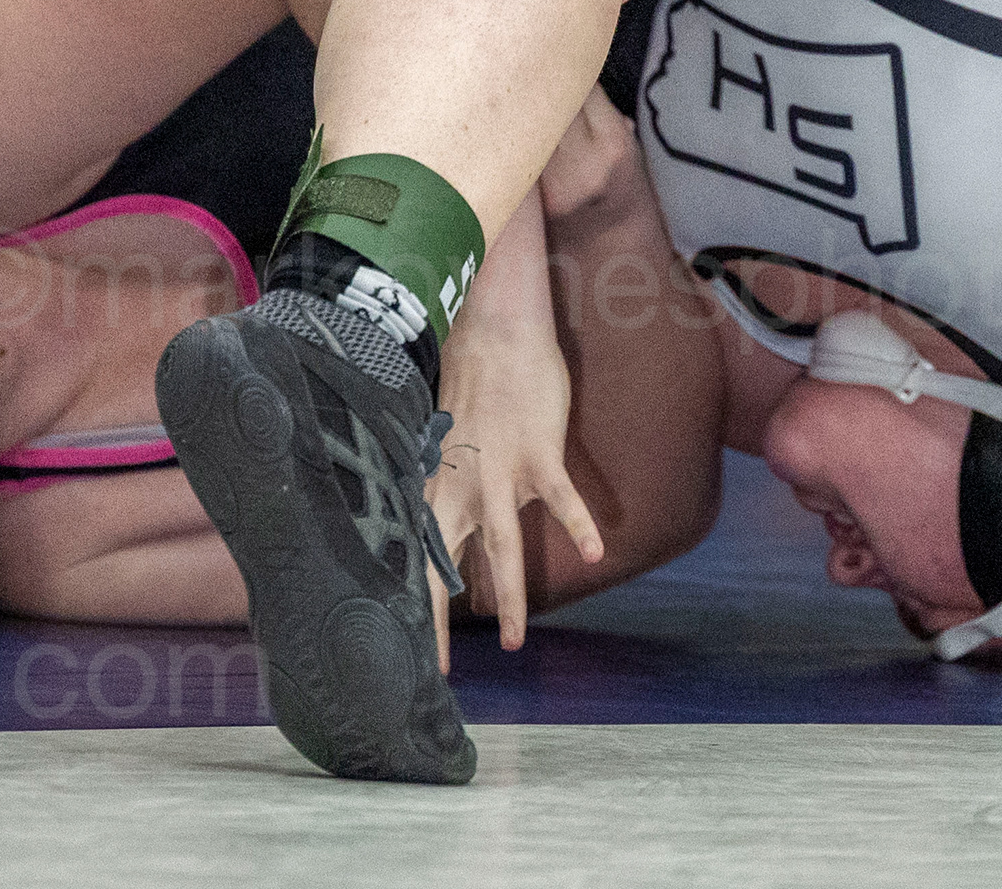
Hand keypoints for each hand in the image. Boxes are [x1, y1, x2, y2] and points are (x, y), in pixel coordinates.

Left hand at [429, 273, 602, 655]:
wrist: (497, 328)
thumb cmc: (472, 374)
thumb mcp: (440, 432)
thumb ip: (439, 471)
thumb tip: (436, 500)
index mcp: (434, 482)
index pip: (415, 553)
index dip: (411, 601)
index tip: (406, 643)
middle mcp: (459, 486)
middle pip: (444, 565)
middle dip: (439, 622)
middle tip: (437, 672)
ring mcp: (499, 473)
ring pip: (502, 547)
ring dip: (508, 597)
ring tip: (513, 640)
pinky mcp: (537, 454)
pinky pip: (561, 498)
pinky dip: (578, 524)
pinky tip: (595, 551)